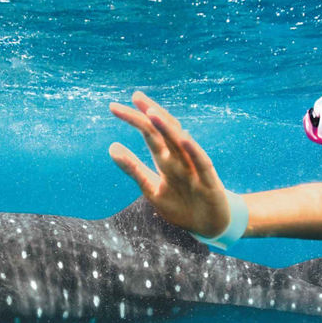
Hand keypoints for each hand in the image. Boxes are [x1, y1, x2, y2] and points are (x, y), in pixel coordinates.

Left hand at [108, 91, 231, 237]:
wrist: (208, 226)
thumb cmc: (180, 205)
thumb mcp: (151, 188)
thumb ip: (133, 168)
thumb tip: (112, 146)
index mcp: (166, 159)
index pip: (149, 133)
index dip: (135, 119)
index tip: (114, 107)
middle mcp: (180, 158)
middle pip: (163, 132)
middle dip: (149, 114)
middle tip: (134, 96)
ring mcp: (195, 168)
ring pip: (180, 143)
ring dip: (167, 127)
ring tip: (151, 112)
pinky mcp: (209, 182)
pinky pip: (201, 163)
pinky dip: (193, 150)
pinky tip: (183, 138)